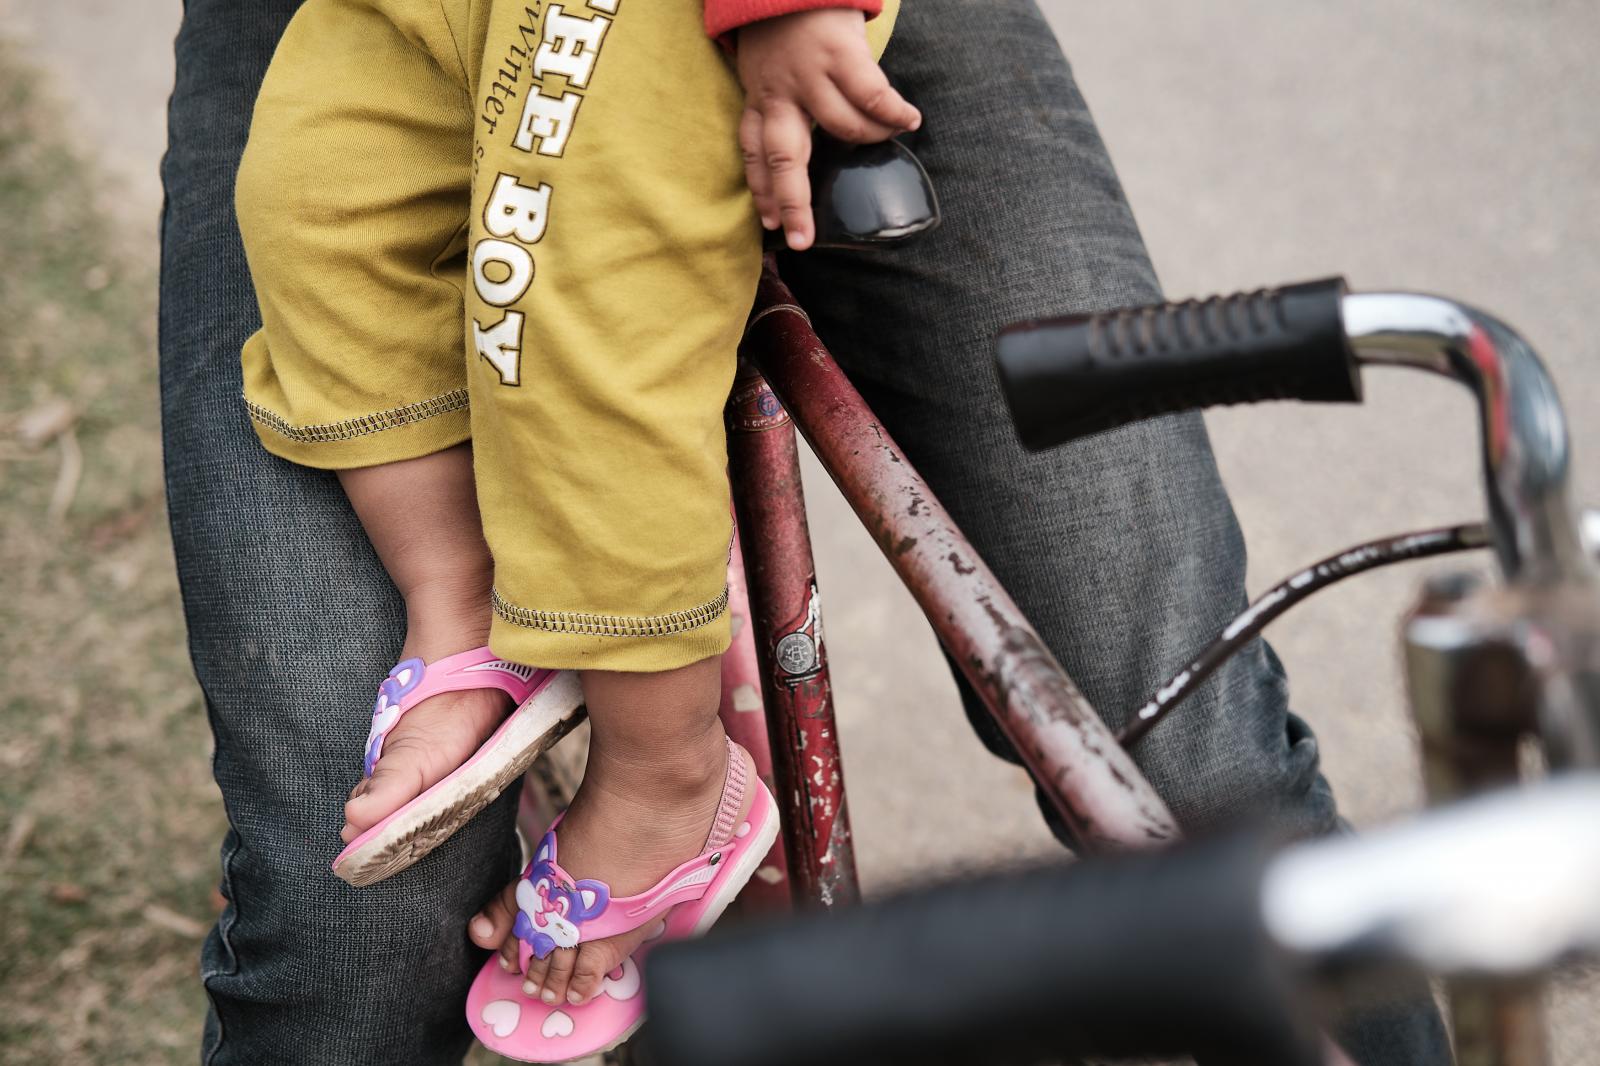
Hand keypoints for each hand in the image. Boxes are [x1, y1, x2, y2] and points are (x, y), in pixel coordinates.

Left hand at [735, 9, 920, 250]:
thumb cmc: (785, 23)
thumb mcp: (766, 66)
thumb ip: (779, 101)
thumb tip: (807, 142)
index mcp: (760, 98)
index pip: (755, 152)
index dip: (762, 189)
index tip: (771, 222)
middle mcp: (778, 92)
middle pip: (783, 157)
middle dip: (792, 201)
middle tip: (803, 238)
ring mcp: (809, 74)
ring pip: (840, 127)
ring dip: (869, 139)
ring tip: (886, 139)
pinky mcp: (839, 53)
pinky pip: (871, 95)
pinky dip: (893, 113)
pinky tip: (909, 121)